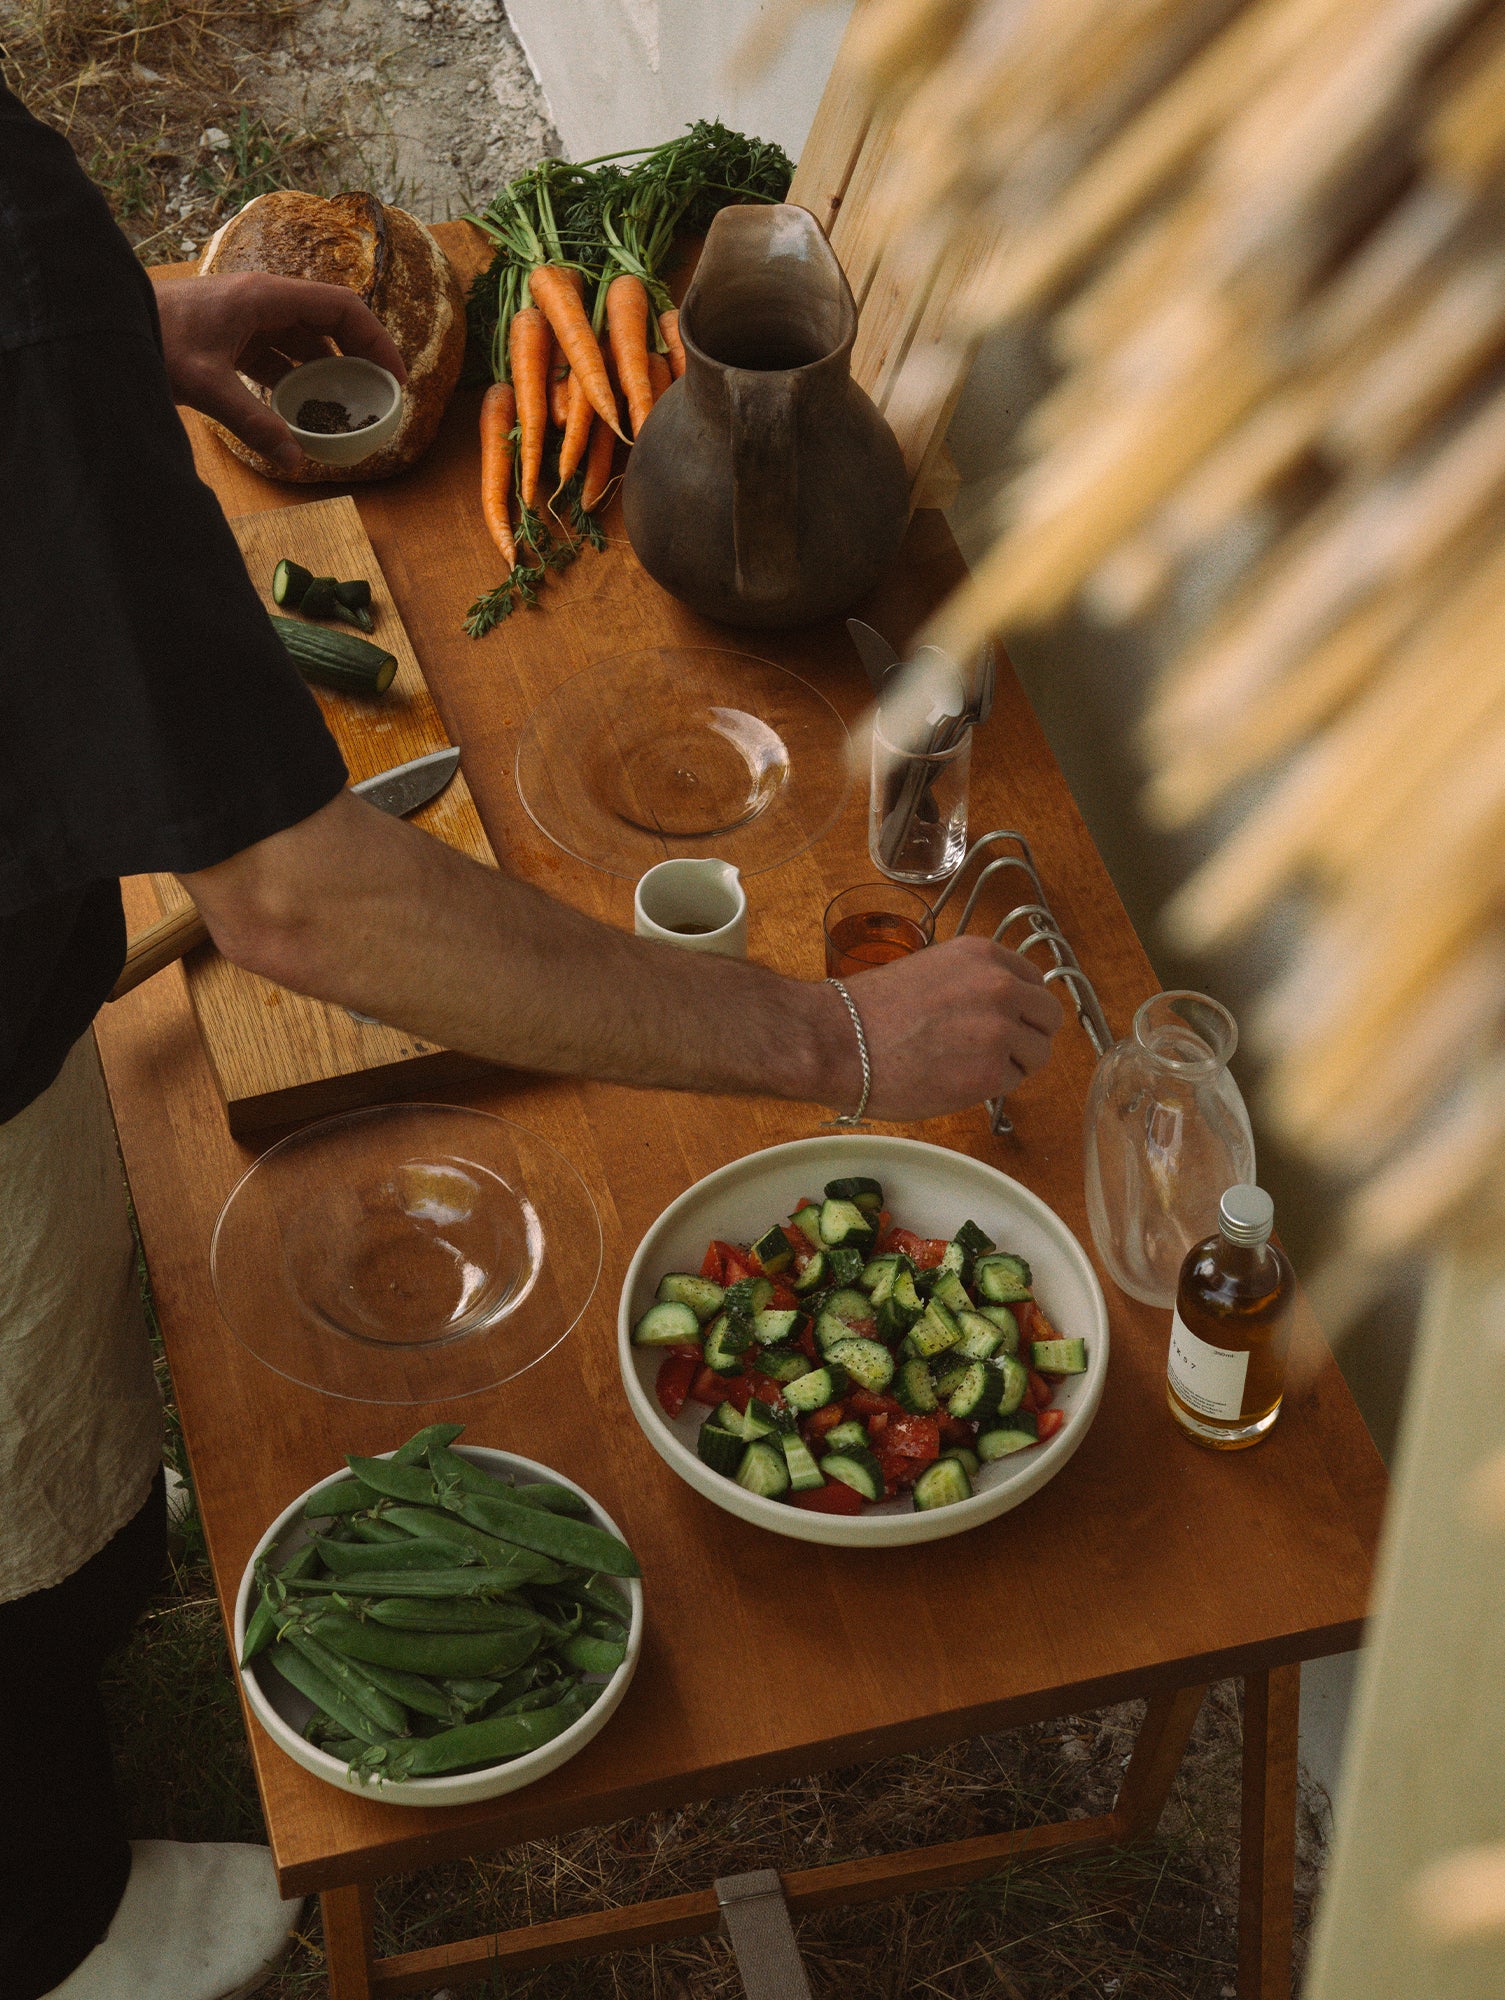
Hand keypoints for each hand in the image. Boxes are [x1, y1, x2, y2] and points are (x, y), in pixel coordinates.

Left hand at [154, 272, 407, 470]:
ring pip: (305, 340)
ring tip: (346, 407)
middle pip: (329, 322)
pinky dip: (296, 379)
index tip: (393, 377)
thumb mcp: (206, 385)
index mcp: (265, 297)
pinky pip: (279, 355)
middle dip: (359, 357)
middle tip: (378, 396)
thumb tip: (295, 459)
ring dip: (328, 370)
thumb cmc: (153, 339)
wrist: (108, 327)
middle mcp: (262, 301)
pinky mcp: (233, 337)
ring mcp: (247, 318)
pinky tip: (303, 410)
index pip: (341, 307)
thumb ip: (253, 422)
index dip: (376, 339)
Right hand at [837, 935, 1063, 1121]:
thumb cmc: (870, 1010)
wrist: (837, 1040)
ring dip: (1011, 1064)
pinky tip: (953, 1079)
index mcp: (983, 955)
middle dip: (1028, 1036)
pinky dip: (988, 1087)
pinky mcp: (990, 1073)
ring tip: (968, 1066)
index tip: (1004, 1021)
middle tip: (996, 1051)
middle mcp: (999, 986)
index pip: (1034, 982)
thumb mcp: (931, 969)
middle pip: (1048, 1017)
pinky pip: (1012, 1083)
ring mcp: (999, 1030)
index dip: (1020, 1006)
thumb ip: (973, 982)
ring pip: (1038, 1054)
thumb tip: (1001, 1007)